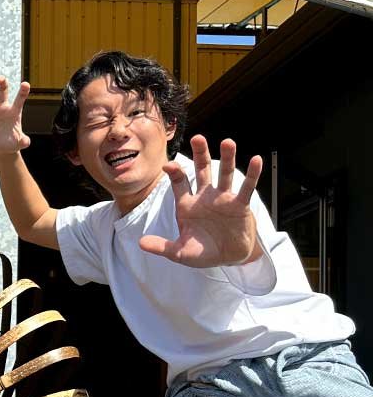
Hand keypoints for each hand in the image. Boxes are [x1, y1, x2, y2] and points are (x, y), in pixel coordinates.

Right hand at [0, 77, 31, 156]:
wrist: (2, 148)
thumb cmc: (13, 144)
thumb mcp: (19, 143)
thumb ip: (23, 141)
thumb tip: (26, 142)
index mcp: (14, 112)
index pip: (20, 98)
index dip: (23, 91)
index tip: (25, 84)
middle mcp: (3, 108)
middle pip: (3, 91)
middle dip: (2, 84)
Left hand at [140, 135, 263, 267]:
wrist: (227, 258)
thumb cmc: (203, 252)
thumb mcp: (180, 252)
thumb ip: (162, 246)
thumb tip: (140, 243)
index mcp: (187, 205)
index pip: (179, 183)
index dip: (175, 173)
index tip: (168, 165)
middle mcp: (205, 197)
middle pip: (202, 171)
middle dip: (200, 155)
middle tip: (198, 138)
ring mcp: (223, 199)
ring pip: (225, 174)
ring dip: (227, 159)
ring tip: (227, 142)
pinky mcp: (240, 205)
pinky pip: (246, 187)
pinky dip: (252, 175)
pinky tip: (256, 160)